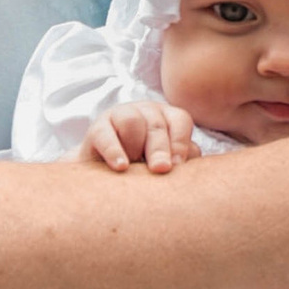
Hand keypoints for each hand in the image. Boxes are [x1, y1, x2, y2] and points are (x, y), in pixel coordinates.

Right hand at [84, 98, 198, 175]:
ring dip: (136, 146)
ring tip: (134, 168)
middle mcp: (146, 112)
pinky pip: (106, 135)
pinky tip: (121, 167)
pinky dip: (114, 151)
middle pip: (157, 124)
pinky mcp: (97, 128)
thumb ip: (181, 158)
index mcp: (167, 118)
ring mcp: (120, 115)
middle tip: (161, 169)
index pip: (180, 120)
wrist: (105, 177)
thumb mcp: (165, 163)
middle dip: (160, 149)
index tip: (178, 166)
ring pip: (132, 121)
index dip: (181, 142)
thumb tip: (191, 157)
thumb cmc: (145, 168)